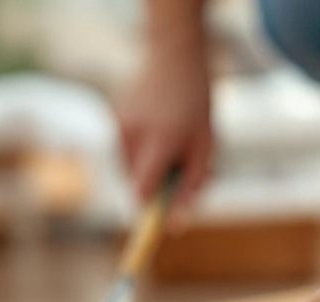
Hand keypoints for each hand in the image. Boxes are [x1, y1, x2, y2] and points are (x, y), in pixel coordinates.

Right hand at [118, 27, 213, 223]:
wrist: (174, 56)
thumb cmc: (196, 104)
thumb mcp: (205, 148)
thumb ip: (191, 187)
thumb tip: (176, 226)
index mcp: (159, 143)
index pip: (142, 192)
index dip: (147, 212)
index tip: (157, 223)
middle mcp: (134, 136)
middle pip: (136, 183)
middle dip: (156, 187)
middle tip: (180, 172)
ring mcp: (119, 126)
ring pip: (130, 168)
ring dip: (149, 166)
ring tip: (170, 140)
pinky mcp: (113, 119)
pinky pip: (126, 150)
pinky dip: (141, 149)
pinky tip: (157, 126)